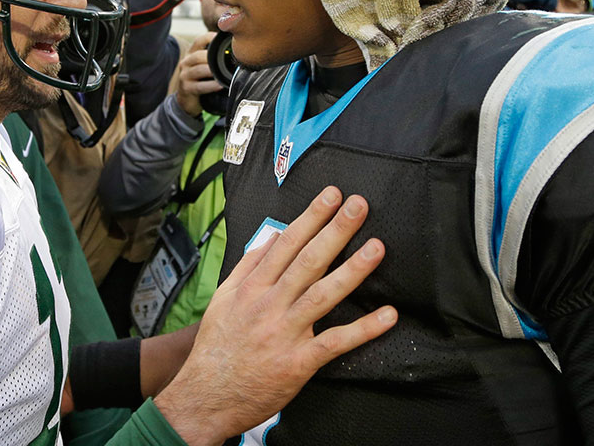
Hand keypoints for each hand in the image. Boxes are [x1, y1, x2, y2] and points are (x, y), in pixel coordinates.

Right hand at [155, 186, 394, 444]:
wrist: (206, 396)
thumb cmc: (217, 348)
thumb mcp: (223, 299)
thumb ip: (247, 266)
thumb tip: (270, 237)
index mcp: (251, 288)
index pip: (286, 244)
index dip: (311, 218)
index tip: (331, 197)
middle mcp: (269, 305)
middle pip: (307, 261)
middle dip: (335, 231)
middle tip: (358, 207)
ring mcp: (285, 333)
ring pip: (323, 295)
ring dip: (352, 270)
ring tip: (376, 248)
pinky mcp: (299, 362)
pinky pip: (336, 342)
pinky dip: (364, 329)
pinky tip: (387, 315)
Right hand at [173, 31, 222, 116]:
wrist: (187, 100)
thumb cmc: (200, 80)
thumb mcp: (203, 66)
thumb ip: (213, 57)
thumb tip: (235, 50)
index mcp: (191, 54)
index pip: (198, 41)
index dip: (209, 37)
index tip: (219, 38)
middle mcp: (186, 62)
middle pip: (198, 56)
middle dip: (212, 57)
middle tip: (226, 60)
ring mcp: (184, 76)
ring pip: (199, 70)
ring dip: (212, 71)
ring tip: (223, 73)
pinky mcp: (186, 88)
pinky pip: (200, 86)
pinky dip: (211, 86)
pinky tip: (219, 85)